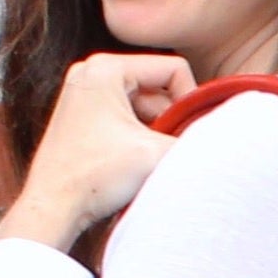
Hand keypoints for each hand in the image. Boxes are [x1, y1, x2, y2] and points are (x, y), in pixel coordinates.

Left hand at [0, 50, 196, 254]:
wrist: (51, 209)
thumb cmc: (92, 178)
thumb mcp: (156, 155)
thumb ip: (196, 141)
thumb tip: (226, 138)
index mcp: (105, 68)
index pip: (173, 69)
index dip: (190, 100)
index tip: (187, 132)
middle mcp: (90, 73)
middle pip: (157, 88)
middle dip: (170, 120)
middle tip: (166, 151)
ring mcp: (83, 94)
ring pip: (143, 106)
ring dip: (155, 133)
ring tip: (147, 161)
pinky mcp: (81, 117)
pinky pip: (125, 118)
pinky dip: (137, 139)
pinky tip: (133, 165)